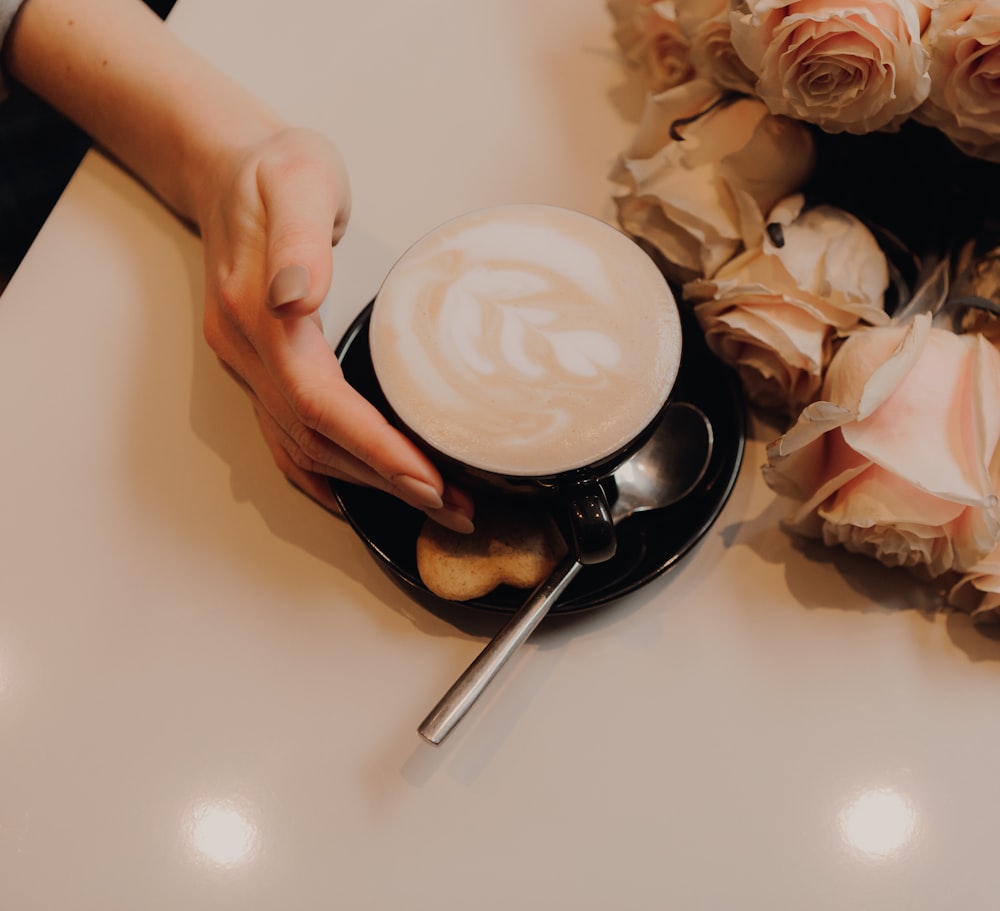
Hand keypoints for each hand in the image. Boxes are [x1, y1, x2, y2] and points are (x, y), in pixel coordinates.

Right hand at [195, 126, 473, 530]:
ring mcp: (246, 363)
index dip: (372, 446)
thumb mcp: (298, 177)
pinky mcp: (258, 367)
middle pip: (315, 439)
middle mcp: (246, 349)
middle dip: (385, 480)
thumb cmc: (274, 168)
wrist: (226, 165)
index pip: (316, 400)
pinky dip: (322, 475)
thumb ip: (301, 237)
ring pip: (302, 448)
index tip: (426, 477)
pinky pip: (284, 437)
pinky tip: (356, 495)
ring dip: (366, 485)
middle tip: (452, 506)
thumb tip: (298, 294)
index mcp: (258, 311)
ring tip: (431, 503)